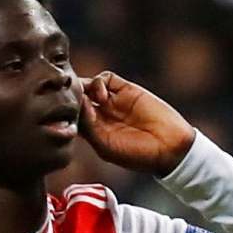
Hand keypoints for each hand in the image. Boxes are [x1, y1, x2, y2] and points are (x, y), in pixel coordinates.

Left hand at [76, 72, 197, 175]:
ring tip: (89, 99)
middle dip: (71, 96)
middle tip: (70, 100)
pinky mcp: (127, 89)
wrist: (169, 146)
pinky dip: (99, 82)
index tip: (63, 115)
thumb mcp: (106, 147)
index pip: (71, 115)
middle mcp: (102, 114)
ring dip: (84, 88)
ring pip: (89, 85)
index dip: (64, 112)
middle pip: (78, 97)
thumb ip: (89, 126)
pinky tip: (103, 95)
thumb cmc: (137, 154)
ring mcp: (114, 100)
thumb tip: (79, 102)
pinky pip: (106, 78)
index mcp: (94, 132)